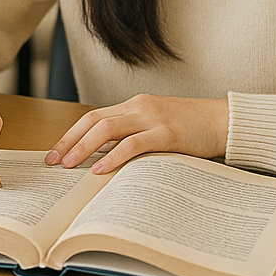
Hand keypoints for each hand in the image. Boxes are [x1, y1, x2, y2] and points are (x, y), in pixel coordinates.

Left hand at [44, 94, 228, 174]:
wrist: (223, 121)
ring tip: (69, 165)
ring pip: (107, 128)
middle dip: (69, 141)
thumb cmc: (191, 128)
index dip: (72, 134)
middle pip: (93, 120)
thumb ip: (133, 137)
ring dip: (84, 147)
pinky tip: (100, 169)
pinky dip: (113, 156)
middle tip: (52, 161)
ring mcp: (151, 117)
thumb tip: (104, 157)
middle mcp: (138, 107)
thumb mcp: (156, 127)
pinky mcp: (166, 133)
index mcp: (134, 105)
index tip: (55, 152)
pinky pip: (133, 144)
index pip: (94, 116)